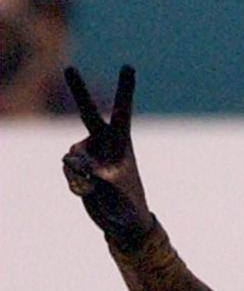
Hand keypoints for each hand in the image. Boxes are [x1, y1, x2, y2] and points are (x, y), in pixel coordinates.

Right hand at [62, 65, 153, 250]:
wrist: (122, 223)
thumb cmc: (127, 205)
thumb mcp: (114, 190)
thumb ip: (93, 171)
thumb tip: (70, 159)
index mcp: (122, 143)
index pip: (123, 112)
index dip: (125, 90)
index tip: (128, 66)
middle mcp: (104, 143)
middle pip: (88, 113)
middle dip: (78, 91)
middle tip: (69, 68)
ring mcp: (89, 154)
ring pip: (72, 155)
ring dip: (78, 173)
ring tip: (95, 188)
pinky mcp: (78, 166)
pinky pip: (67, 169)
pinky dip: (74, 182)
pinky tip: (86, 191)